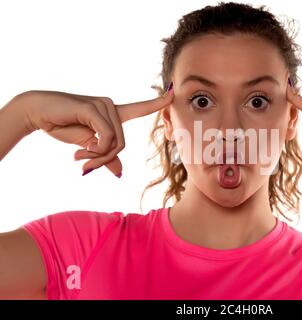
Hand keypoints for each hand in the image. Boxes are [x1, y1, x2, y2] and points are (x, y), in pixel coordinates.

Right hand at [20, 89, 173, 176]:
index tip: (172, 93)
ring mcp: (104, 105)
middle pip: (122, 144)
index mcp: (112, 114)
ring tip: (80, 158)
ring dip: (98, 157)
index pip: (139, 108)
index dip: (156, 103)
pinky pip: (106, 138)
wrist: (37, 113)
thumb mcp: (87, 146)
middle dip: (104, 160)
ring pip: (116, 143)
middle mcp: (111, 107)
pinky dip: (95, 150)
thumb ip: (104, 156)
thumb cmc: (63, 126)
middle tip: (86, 165)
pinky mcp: (94, 108)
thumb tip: (120, 172)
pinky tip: (79, 151)